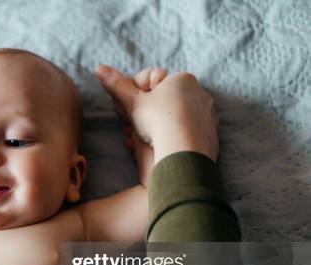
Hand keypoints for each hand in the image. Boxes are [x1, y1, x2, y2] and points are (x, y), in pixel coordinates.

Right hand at [96, 65, 218, 163]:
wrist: (184, 150)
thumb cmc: (157, 121)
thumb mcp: (132, 102)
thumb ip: (116, 85)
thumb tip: (98, 68)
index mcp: (182, 78)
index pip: (156, 84)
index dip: (141, 97)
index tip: (134, 111)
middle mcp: (200, 92)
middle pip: (168, 101)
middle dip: (153, 113)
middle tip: (140, 128)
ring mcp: (209, 113)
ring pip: (179, 117)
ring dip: (165, 126)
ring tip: (152, 140)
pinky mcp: (212, 132)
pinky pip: (190, 133)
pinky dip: (178, 138)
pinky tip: (168, 146)